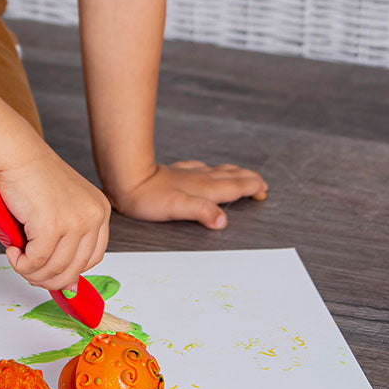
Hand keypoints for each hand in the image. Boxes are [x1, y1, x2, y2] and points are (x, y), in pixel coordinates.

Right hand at [0, 153, 111, 293]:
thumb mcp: (59, 209)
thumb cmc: (30, 177)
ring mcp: (75, 222)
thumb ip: (66, 242)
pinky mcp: (52, 226)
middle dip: (50, 279)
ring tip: (17, 259)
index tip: (52, 274)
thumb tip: (68, 284)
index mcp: (99, 210)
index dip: (71, 271)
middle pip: (76, 268)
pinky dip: (22, 264)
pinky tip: (12, 251)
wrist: (15, 154)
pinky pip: (36, 261)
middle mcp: (93, 216)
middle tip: (29, 272)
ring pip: (55, 269)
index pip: (93, 256)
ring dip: (32, 272)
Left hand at [109, 160, 266, 228]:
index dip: (250, 187)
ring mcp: (187, 174)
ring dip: (232, 174)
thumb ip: (202, 212)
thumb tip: (223, 220)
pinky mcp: (174, 172)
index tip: (263, 190)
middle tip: (260, 184)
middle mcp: (199, 178)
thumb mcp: (178, 208)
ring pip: (216, 172)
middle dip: (247, 179)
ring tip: (241, 174)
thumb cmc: (149, 197)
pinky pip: (198, 168)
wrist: (125, 179)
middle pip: (230, 177)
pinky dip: (209, 170)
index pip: (234, 186)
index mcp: (204, 189)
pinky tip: (204, 168)